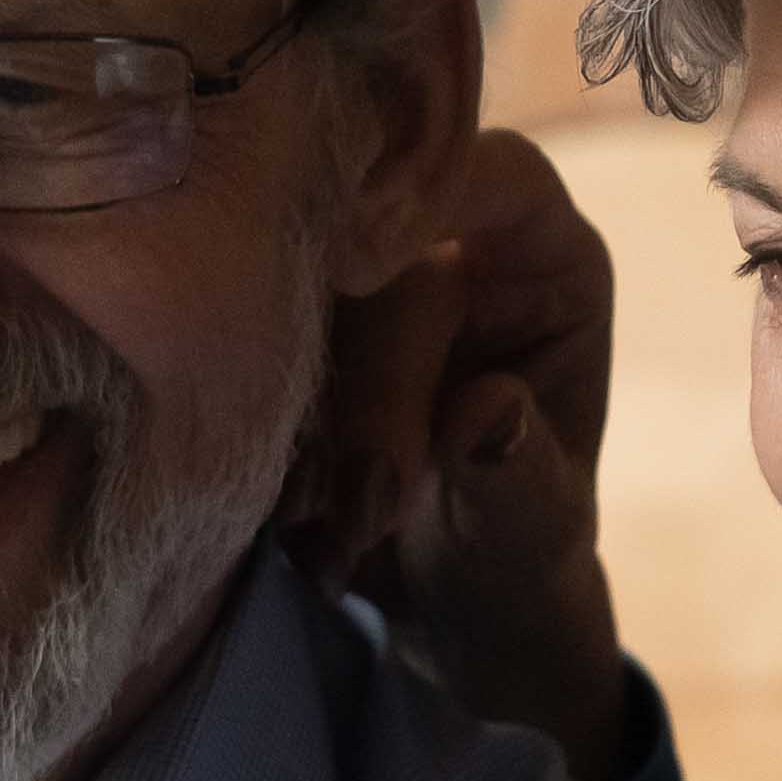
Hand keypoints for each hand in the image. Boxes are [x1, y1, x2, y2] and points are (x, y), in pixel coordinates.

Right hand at [285, 128, 636, 776]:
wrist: (440, 605)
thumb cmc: (515, 554)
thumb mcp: (534, 537)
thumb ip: (518, 476)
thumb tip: (484, 412)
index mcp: (544, 260)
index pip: (498, 176)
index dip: (430, 195)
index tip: (359, 269)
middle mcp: (447, 245)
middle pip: (374, 242)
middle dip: (366, 378)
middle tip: (372, 509)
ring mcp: (354, 286)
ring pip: (291, 290)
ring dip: (298, 410)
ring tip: (335, 536)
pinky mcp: (279, 330)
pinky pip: (237, 340)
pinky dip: (251, 421)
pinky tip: (289, 512)